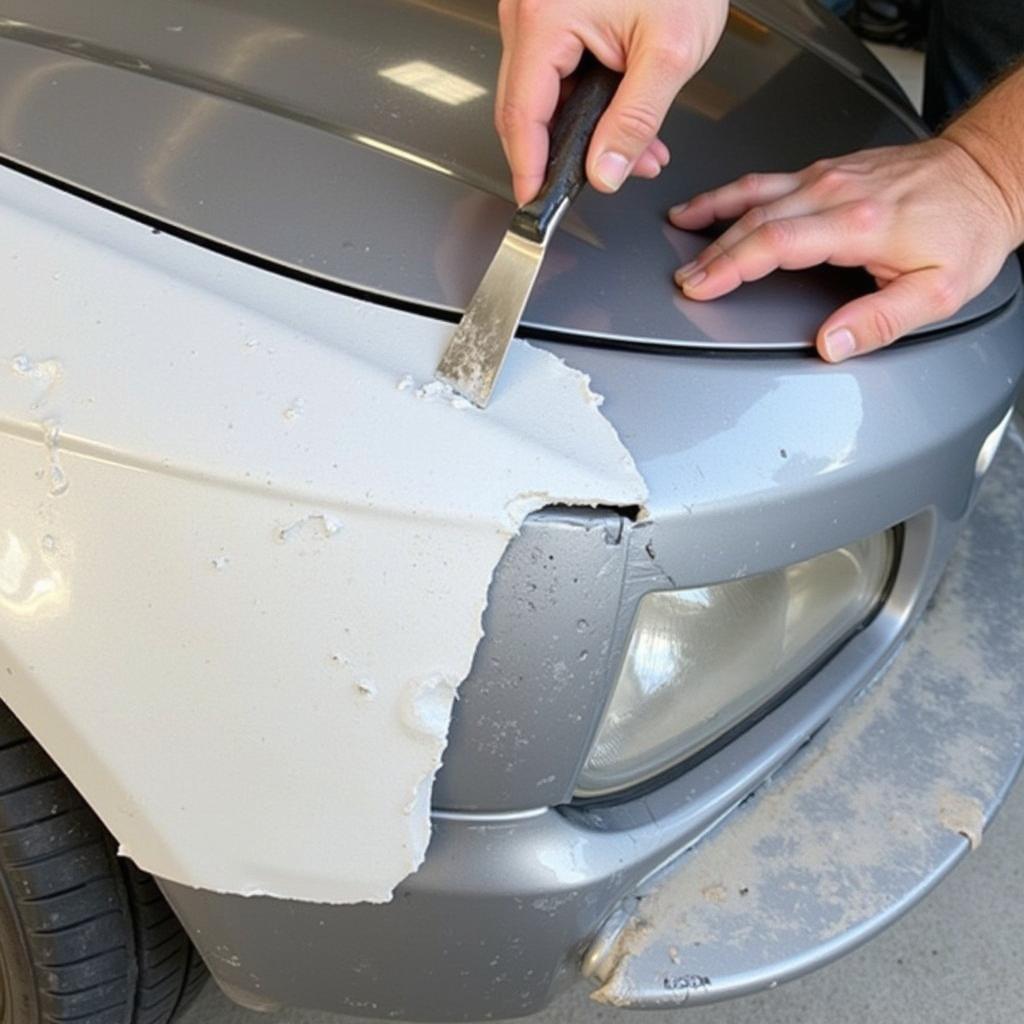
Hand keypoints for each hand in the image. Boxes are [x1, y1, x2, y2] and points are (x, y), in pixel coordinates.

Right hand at [496, 0, 728, 204]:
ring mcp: (537, 11)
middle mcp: (528, 11)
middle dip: (568, 155)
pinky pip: (559, 74)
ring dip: (587, 132)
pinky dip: (590, 104)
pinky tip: (624, 122)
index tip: (537, 203)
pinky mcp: (553, 14)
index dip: (529, 168)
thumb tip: (604, 171)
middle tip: (604, 182)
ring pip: (546, 96)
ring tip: (638, 153)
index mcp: (545, 17)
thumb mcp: (671, 52)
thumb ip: (636, 121)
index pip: (522, 115)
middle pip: (527, 109)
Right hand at [669, 139, 1019, 360]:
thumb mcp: (939, 292)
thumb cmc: (967, 230)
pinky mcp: (831, 169)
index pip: (776, 242)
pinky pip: (771, 179)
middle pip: (757, 218)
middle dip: (712, 251)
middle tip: (683, 279)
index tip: (700, 286)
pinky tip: (717, 203)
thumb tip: (830, 342)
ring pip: (757, 191)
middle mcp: (839, 192)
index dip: (731, 266)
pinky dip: (735, 193)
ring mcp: (832, 175)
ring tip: (680, 226)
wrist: (987, 173)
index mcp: (861, 223)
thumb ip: (881, 321)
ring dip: (713, 212)